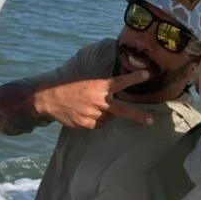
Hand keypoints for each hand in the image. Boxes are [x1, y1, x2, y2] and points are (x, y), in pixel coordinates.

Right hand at [34, 72, 152, 128]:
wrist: (50, 99)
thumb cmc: (70, 88)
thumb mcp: (87, 83)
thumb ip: (102, 89)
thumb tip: (114, 96)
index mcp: (98, 87)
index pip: (119, 82)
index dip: (133, 78)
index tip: (147, 75)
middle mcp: (98, 101)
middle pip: (122, 110)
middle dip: (137, 116)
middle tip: (150, 121)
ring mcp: (92, 114)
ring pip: (108, 118)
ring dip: (105, 114)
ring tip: (91, 107)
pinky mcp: (86, 124)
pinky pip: (98, 124)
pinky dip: (95, 120)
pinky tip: (85, 113)